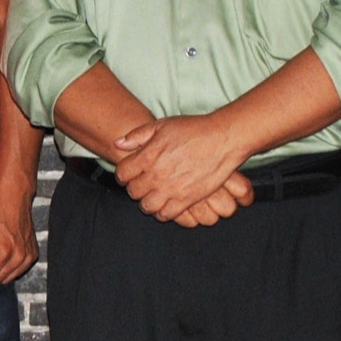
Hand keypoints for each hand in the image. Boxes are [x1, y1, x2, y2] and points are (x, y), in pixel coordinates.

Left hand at [113, 114, 248, 221]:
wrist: (223, 139)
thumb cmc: (193, 129)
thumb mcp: (162, 125)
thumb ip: (137, 135)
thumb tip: (117, 144)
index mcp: (148, 156)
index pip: (122, 174)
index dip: (124, 174)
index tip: (130, 173)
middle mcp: (156, 175)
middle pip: (133, 191)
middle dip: (135, 187)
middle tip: (143, 183)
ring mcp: (171, 189)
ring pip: (147, 206)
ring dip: (147, 202)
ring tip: (153, 195)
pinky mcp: (186, 199)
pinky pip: (166, 215)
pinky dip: (162, 212)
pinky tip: (166, 203)